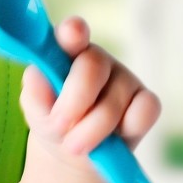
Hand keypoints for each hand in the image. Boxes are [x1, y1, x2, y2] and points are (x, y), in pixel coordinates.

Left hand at [19, 16, 160, 169]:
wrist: (74, 150)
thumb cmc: (53, 120)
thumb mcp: (36, 110)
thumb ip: (35, 92)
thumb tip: (38, 76)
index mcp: (67, 53)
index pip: (71, 34)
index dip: (73, 31)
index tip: (72, 34)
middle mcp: (97, 59)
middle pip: (92, 68)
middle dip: (73, 105)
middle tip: (59, 129)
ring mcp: (125, 78)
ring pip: (113, 104)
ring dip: (90, 133)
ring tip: (75, 145)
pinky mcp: (147, 101)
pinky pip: (144, 112)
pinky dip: (126, 130)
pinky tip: (112, 138)